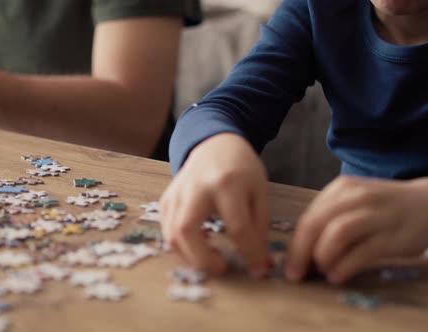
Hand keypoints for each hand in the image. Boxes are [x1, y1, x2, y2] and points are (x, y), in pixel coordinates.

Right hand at [160, 133, 271, 276]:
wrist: (214, 144)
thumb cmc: (241, 169)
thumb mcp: (259, 192)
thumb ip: (259, 227)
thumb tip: (261, 264)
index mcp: (227, 183)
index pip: (237, 227)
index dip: (250, 253)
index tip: (258, 270)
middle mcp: (196, 187)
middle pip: (188, 231)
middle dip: (203, 259)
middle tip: (222, 268)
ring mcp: (176, 193)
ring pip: (171, 233)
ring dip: (189, 256)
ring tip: (210, 259)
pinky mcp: (166, 199)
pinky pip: (166, 228)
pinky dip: (179, 245)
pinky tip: (197, 247)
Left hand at [286, 176, 427, 284]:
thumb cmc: (382, 208)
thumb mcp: (352, 204)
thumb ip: (327, 220)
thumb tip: (299, 252)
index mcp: (340, 189)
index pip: (308, 217)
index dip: (294, 244)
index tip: (287, 265)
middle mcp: (356, 197)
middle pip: (316, 223)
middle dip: (300, 252)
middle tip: (294, 274)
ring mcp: (376, 214)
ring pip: (338, 233)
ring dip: (322, 256)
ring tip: (321, 271)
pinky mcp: (393, 235)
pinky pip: (363, 251)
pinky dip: (345, 266)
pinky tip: (337, 276)